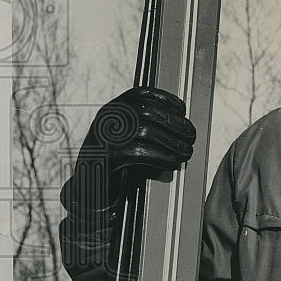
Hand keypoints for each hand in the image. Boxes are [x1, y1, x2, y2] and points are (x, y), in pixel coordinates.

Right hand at [61, 87, 195, 215]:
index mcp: (113, 110)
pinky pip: (139, 153)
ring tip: (186, 152)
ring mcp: (104, 136)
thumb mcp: (129, 137)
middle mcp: (107, 119)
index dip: (165, 99)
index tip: (182, 109)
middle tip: (191, 135)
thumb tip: (180, 125)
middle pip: (146, 111)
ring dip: (172, 142)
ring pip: (145, 131)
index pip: (140, 94)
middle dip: (174, 122)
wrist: (89, 186)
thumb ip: (146, 125)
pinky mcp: (106, 157)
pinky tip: (172, 163)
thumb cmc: (115, 161)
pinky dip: (161, 158)